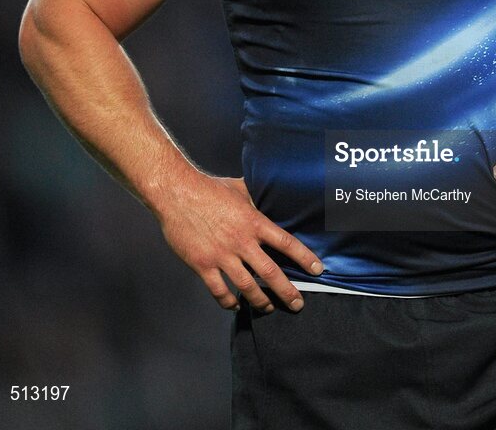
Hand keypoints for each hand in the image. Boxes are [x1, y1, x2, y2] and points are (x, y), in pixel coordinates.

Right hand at [157, 174, 322, 312]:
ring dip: (260, 300)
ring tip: (269, 307)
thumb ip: (256, 198)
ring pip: (246, 286)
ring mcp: (221, 255)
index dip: (304, 257)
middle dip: (287, 291)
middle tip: (298, 303)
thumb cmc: (209, 188)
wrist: (177, 193)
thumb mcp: (240, 189)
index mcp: (253, 221)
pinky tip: (236, 306)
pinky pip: (219, 290)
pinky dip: (229, 302)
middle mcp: (241, 241)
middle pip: (270, 272)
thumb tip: (270, 196)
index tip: (317, 269)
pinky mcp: (202, 264)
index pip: (285, 242)